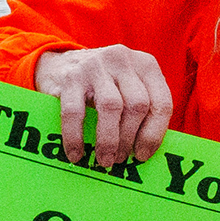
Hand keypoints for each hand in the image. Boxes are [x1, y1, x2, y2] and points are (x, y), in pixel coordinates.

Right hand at [34, 47, 171, 167]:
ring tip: (105, 160)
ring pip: (111, 107)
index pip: (162, 102)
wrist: (57, 64)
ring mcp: (96, 65)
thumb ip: (143, 110)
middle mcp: (123, 60)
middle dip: (130, 138)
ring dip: (109, 140)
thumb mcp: (129, 87)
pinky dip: (76, 137)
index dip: (154, 134)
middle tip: (121, 159)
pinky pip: (75, 112)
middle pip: (138, 105)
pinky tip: (76, 153)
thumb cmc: (104, 85)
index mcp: (146, 65)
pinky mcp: (70, 76)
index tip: (143, 156)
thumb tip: (146, 151)